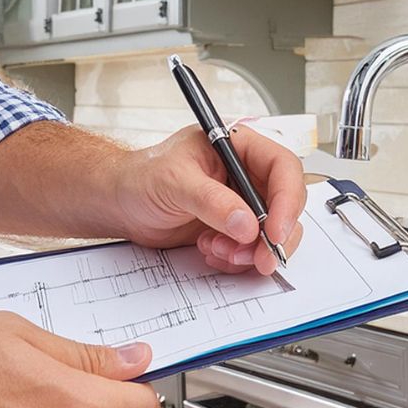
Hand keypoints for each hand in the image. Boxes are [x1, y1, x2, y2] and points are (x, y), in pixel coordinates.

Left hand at [115, 124, 305, 274]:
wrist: (120, 204)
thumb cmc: (140, 178)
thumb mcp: (174, 182)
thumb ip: (212, 201)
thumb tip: (246, 223)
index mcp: (240, 148)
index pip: (283, 168)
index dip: (286, 200)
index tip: (273, 231)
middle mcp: (247, 175)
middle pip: (286, 205)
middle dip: (272, 236)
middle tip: (259, 259)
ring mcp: (243, 204)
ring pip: (273, 232)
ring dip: (252, 251)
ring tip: (219, 251)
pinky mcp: (234, 229)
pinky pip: (254, 249)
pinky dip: (237, 259)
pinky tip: (210, 250)